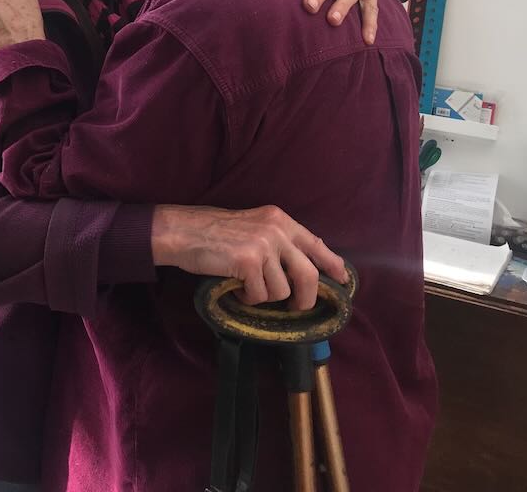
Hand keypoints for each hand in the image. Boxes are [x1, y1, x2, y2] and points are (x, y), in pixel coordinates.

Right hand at [150, 204, 346, 310]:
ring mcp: (263, 245)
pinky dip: (246, 298)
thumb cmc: (214, 232)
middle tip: (296, 307)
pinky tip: (234, 287)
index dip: (333, 265)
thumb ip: (278, 241)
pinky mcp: (248, 262)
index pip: (316, 244)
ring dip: (264, 296)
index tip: (344, 281)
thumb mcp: (254, 226)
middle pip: (308, 275)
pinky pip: (258, 295)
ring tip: (246, 286)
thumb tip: (302, 268)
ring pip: (281, 290)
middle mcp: (277, 230)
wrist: (182, 231)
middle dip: (305, 298)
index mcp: (280, 220)